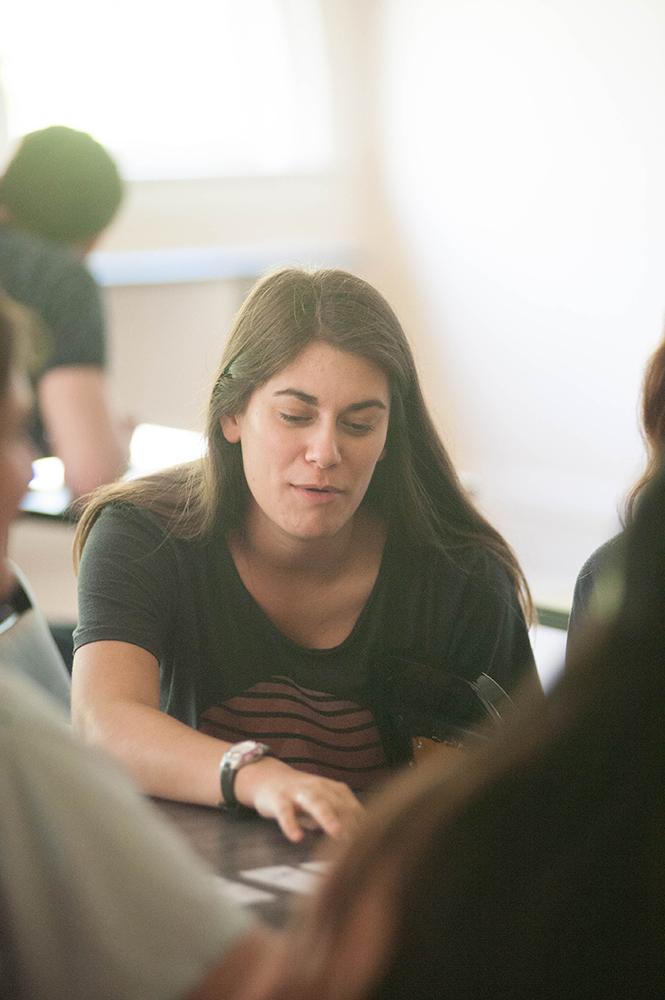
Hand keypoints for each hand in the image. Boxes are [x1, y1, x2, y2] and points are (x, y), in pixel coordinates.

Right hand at [234, 756, 363, 842]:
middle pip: (338, 803)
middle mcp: (318, 788)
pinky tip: (297, 837)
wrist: (267, 778)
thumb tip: (362, 841)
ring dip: (328, 817)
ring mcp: (298, 792)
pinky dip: (291, 824)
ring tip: (337, 833)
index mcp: (332, 789)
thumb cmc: (301, 796)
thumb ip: (341, 818)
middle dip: (351, 821)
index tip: (373, 843)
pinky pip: (285, 812)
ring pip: (315, 802)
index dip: (363, 824)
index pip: (352, 807)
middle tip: (361, 841)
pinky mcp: (278, 799)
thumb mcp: (323, 804)